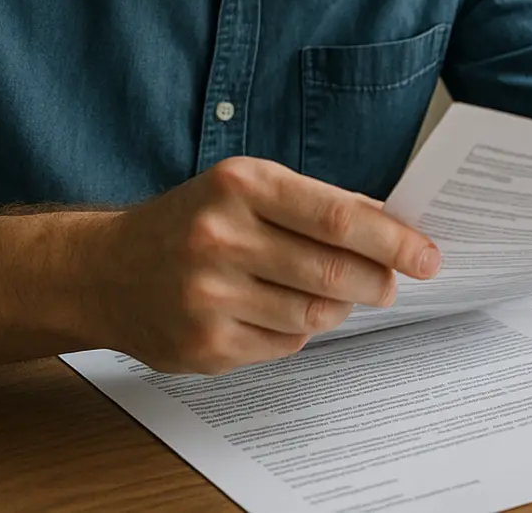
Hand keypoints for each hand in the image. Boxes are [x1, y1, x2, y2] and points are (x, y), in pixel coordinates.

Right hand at [87, 158, 440, 374]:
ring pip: (314, 314)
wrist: (104, 270)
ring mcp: (209, 296)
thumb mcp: (247, 187)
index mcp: (241, 186)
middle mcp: (221, 238)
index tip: (427, 256)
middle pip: (333, 272)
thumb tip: (394, 224)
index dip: (393, 240)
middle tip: (391, 283)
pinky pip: (284, 343)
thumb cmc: (192, 221)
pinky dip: (298, 329)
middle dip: (378, 281)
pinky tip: (279, 309)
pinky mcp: (204, 345)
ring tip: (332, 293)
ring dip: (338, 307)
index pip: (338, 217)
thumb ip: (317, 203)